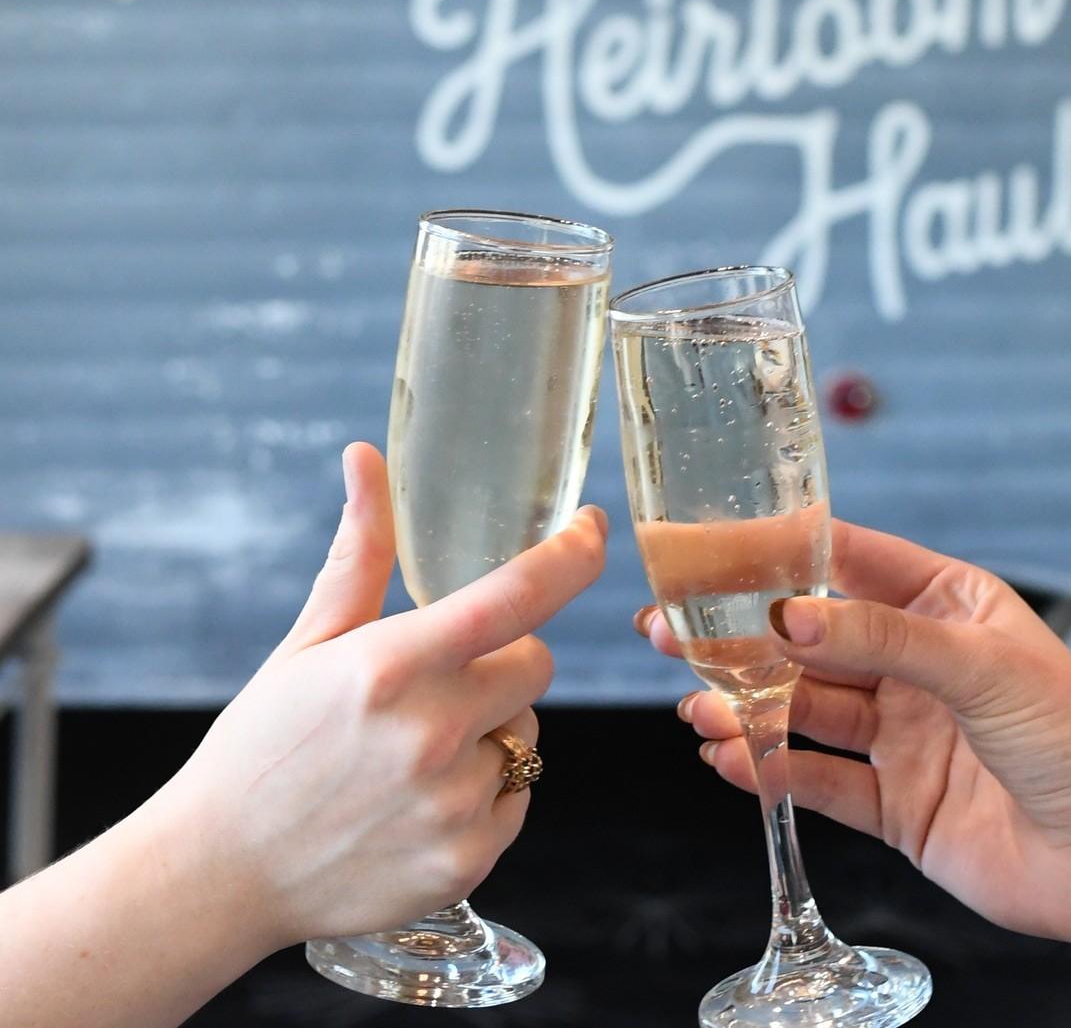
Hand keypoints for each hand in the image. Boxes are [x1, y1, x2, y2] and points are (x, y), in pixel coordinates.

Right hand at [156, 443, 606, 946]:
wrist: (221, 873)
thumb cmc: (264, 745)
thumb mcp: (309, 641)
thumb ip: (360, 550)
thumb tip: (366, 456)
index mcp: (393, 664)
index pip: (518, 595)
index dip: (572, 555)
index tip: (591, 529)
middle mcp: (430, 733)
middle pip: (536, 663)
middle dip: (503, 660)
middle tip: (441, 680)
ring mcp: (451, 803)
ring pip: (527, 733)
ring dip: (491, 731)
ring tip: (413, 753)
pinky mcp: (465, 861)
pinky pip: (519, 797)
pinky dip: (486, 792)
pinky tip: (420, 801)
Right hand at [638, 518, 1070, 954]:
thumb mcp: (981, 664)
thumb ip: (881, 637)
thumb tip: (792, 613)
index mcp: (944, 604)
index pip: (846, 563)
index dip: (778, 557)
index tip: (710, 550)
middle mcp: (916, 664)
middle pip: (810, 641)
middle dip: (741, 636)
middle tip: (670, 630)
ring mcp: (904, 735)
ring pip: (805, 711)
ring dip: (747, 705)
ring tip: (697, 702)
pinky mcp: (897, 805)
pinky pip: (820, 781)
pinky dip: (771, 770)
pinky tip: (729, 758)